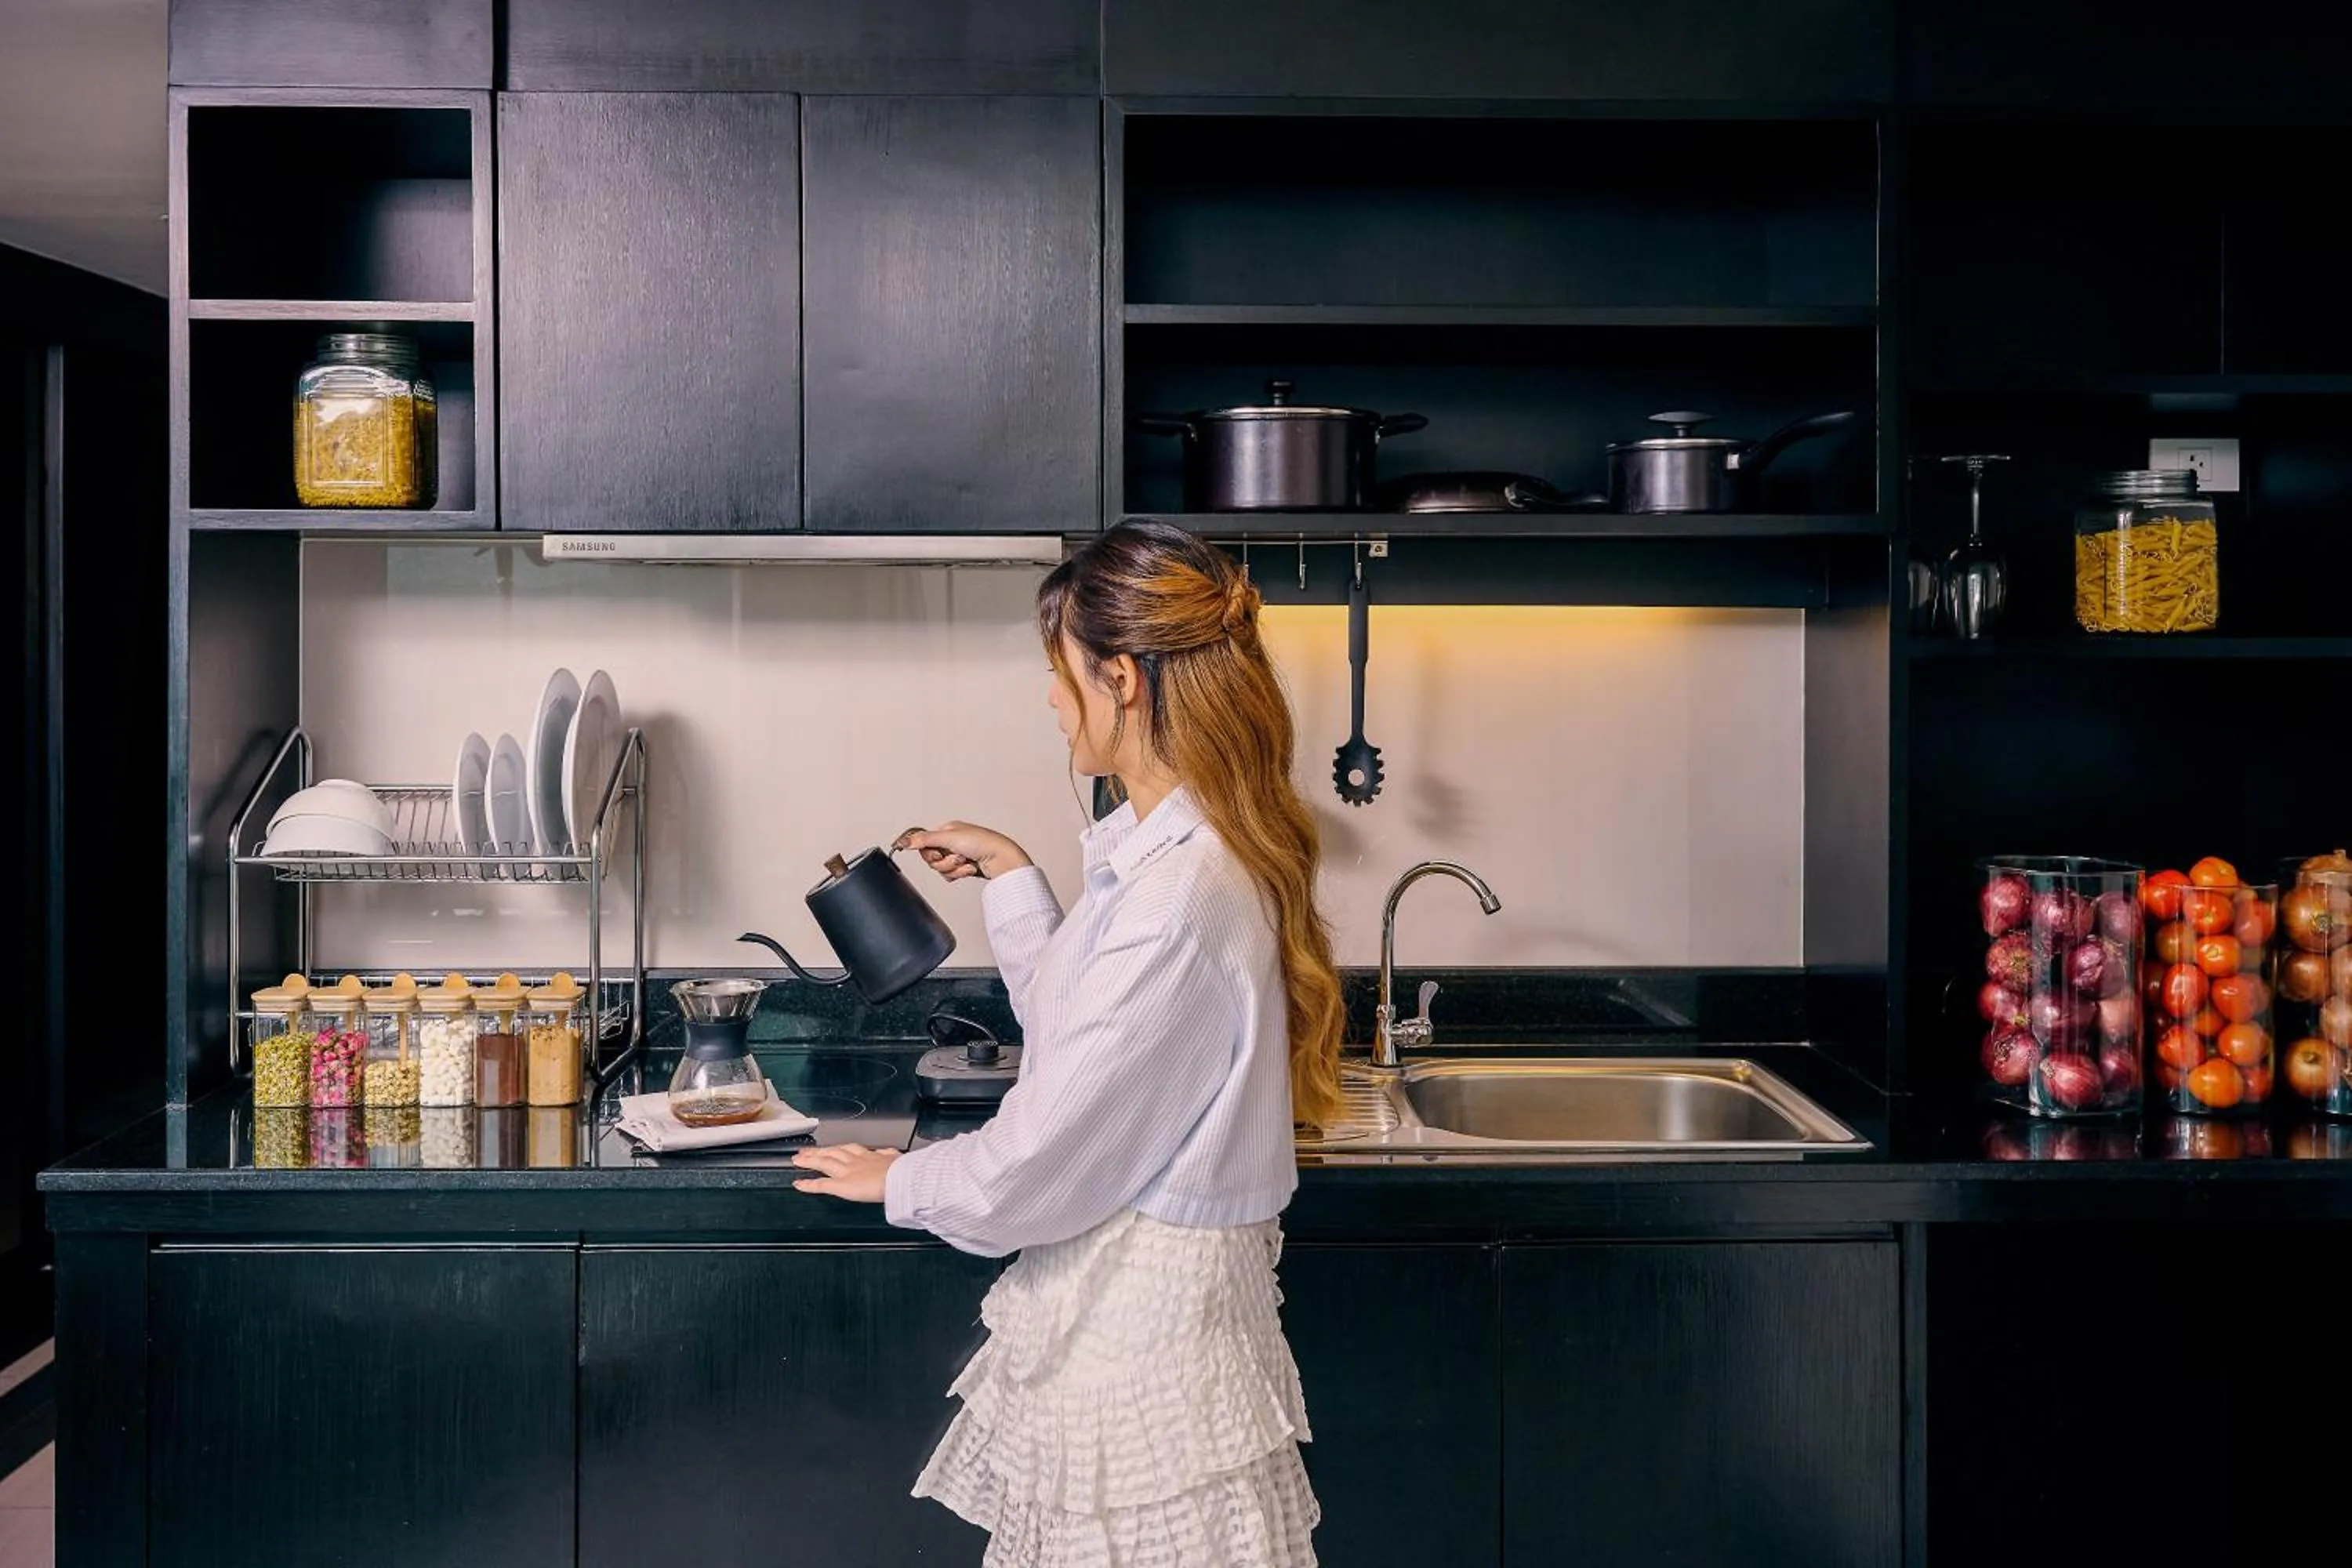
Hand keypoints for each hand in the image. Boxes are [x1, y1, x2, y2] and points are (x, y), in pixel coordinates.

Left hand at [792, 1143, 900, 1202]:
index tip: (833, 1148)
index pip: (851, 1149)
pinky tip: (798, 1184)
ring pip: (824, 1162)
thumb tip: (894, 1155)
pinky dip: (808, 1184)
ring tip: (797, 1160)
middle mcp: (856, 1160)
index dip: (839, 1148)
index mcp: (871, 1156)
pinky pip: (821, 1184)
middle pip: (833, 1152)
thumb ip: (891, 1157)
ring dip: (810, 1160)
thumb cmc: (904, 1171)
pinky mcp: (840, 1185)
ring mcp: (846, 1172)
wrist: (901, 1177)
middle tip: (807, 1150)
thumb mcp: (899, 1159)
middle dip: (820, 1151)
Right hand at [895, 821, 1031, 882]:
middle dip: (944, 862)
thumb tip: (904, 840)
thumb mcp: (949, 838)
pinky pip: (951, 876)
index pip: (924, 843)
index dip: (928, 852)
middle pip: (931, 859)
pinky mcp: (964, 868)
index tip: (934, 853)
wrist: (1001, 860)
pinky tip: (971, 868)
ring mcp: (958, 856)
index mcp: (948, 830)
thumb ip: (924, 840)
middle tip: (956, 857)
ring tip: (966, 862)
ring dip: (954, 868)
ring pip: (941, 869)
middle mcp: (952, 842)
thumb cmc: (983, 843)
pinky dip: (960, 874)